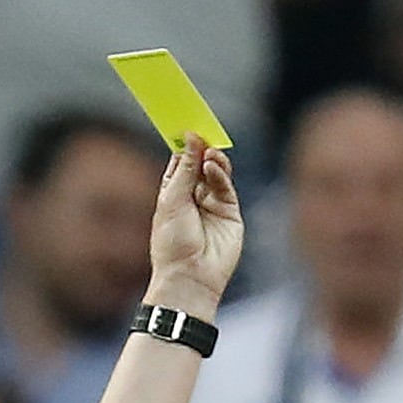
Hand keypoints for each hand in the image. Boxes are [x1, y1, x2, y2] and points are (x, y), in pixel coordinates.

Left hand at [145, 141, 244, 318]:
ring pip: (216, 173)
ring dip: (213, 160)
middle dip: (202, 148)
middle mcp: (193, 197)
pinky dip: (221, 175)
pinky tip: (213, 167)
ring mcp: (212, 205)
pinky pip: (227, 188)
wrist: (189, 276)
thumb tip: (192, 138)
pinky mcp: (230, 214)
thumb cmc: (172, 243)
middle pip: (201, 164)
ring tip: (210, 153)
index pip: (181, 161)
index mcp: (173, 193)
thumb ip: (186, 167)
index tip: (186, 125)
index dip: (184, 144)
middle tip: (202, 132)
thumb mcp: (172, 199)